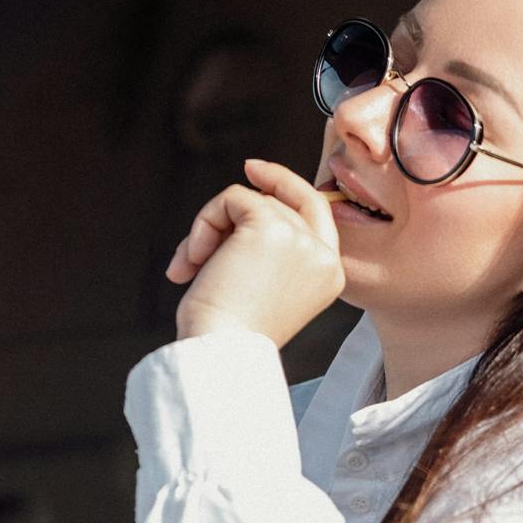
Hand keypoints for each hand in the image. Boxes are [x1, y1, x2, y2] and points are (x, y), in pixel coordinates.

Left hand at [167, 157, 343, 346]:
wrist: (220, 352)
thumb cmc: (229, 333)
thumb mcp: (263, 288)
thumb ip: (269, 249)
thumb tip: (243, 203)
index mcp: (329, 276)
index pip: (316, 212)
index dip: (286, 185)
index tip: (253, 171)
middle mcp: (324, 255)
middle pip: (279, 203)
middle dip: (233, 218)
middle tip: (201, 243)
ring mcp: (301, 238)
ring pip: (251, 201)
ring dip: (211, 229)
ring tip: (193, 268)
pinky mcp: (271, 226)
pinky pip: (234, 197)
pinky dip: (205, 222)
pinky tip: (195, 259)